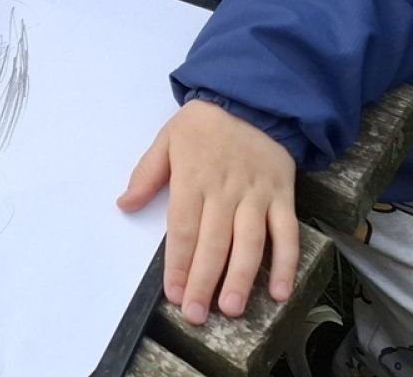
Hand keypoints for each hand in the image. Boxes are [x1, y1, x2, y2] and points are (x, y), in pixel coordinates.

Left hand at [117, 99, 298, 323]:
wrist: (251, 98)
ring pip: (250, 242)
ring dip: (241, 277)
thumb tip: (124, 204)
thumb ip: (146, 174)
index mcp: (193, 177)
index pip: (183, 228)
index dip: (177, 263)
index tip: (172, 292)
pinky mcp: (283, 196)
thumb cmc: (204, 124)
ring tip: (231, 308)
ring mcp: (257, 195)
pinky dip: (287, 263)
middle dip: (203, 280)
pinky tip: (279, 291)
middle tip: (196, 313)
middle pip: (214, 241)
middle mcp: (226, 190)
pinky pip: (287, 233)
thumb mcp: (166, 139)